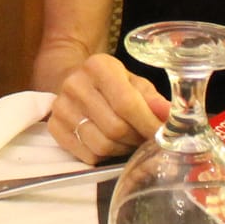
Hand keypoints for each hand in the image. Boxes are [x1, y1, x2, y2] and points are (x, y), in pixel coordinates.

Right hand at [51, 53, 168, 163]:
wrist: (77, 82)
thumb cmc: (113, 85)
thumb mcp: (136, 84)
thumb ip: (154, 101)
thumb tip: (170, 119)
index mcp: (98, 66)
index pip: (126, 103)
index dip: (148, 124)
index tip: (165, 137)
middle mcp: (75, 83)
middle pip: (115, 128)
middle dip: (137, 139)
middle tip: (146, 139)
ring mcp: (61, 106)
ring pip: (102, 145)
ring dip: (122, 149)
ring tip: (129, 141)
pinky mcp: (54, 127)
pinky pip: (87, 155)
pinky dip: (105, 156)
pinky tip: (111, 145)